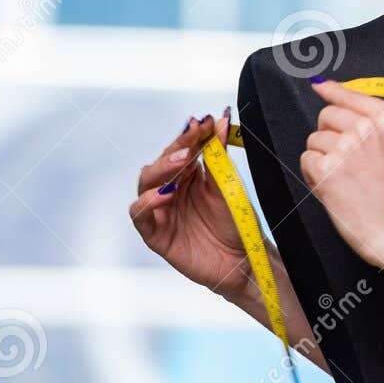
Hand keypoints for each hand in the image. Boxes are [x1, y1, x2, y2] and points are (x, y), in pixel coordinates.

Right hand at [130, 112, 252, 296]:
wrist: (243, 261)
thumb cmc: (235, 224)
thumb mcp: (228, 187)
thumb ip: (219, 157)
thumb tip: (220, 121)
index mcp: (188, 176)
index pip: (182, 150)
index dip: (190, 135)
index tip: (205, 122)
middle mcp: (170, 190)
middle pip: (160, 164)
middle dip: (174, 150)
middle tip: (191, 140)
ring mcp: (161, 211)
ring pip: (145, 185)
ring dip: (161, 171)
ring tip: (181, 163)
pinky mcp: (155, 234)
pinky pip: (140, 215)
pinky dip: (148, 202)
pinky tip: (165, 194)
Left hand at [302, 77, 383, 271]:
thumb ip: (364, 116)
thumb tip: (322, 84)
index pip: (346, 93)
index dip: (332, 94)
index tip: (319, 86)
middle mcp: (368, 128)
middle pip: (327, 115)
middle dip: (331, 137)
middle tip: (353, 164)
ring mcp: (347, 147)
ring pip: (315, 139)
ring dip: (324, 159)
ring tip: (347, 180)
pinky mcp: (326, 168)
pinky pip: (306, 159)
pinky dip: (315, 176)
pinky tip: (336, 189)